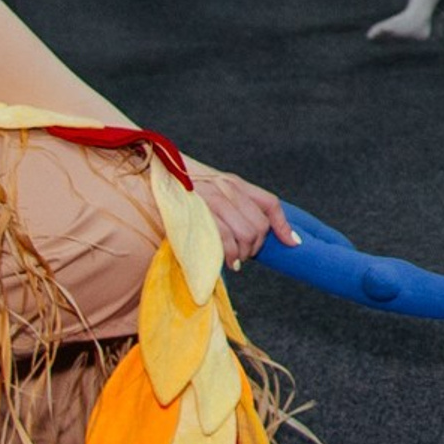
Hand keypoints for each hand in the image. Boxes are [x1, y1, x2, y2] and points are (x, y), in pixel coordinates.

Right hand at [183, 158, 300, 266]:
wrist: (151, 181)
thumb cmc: (183, 194)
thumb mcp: (214, 192)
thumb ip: (237, 207)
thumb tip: (262, 234)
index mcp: (234, 183)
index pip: (269, 203)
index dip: (283, 226)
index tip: (292, 243)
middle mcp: (226, 189)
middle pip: (259, 225)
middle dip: (255, 246)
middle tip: (245, 255)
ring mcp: (212, 201)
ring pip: (245, 235)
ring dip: (242, 255)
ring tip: (235, 260)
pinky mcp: (197, 215)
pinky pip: (225, 241)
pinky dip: (229, 257)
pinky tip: (227, 263)